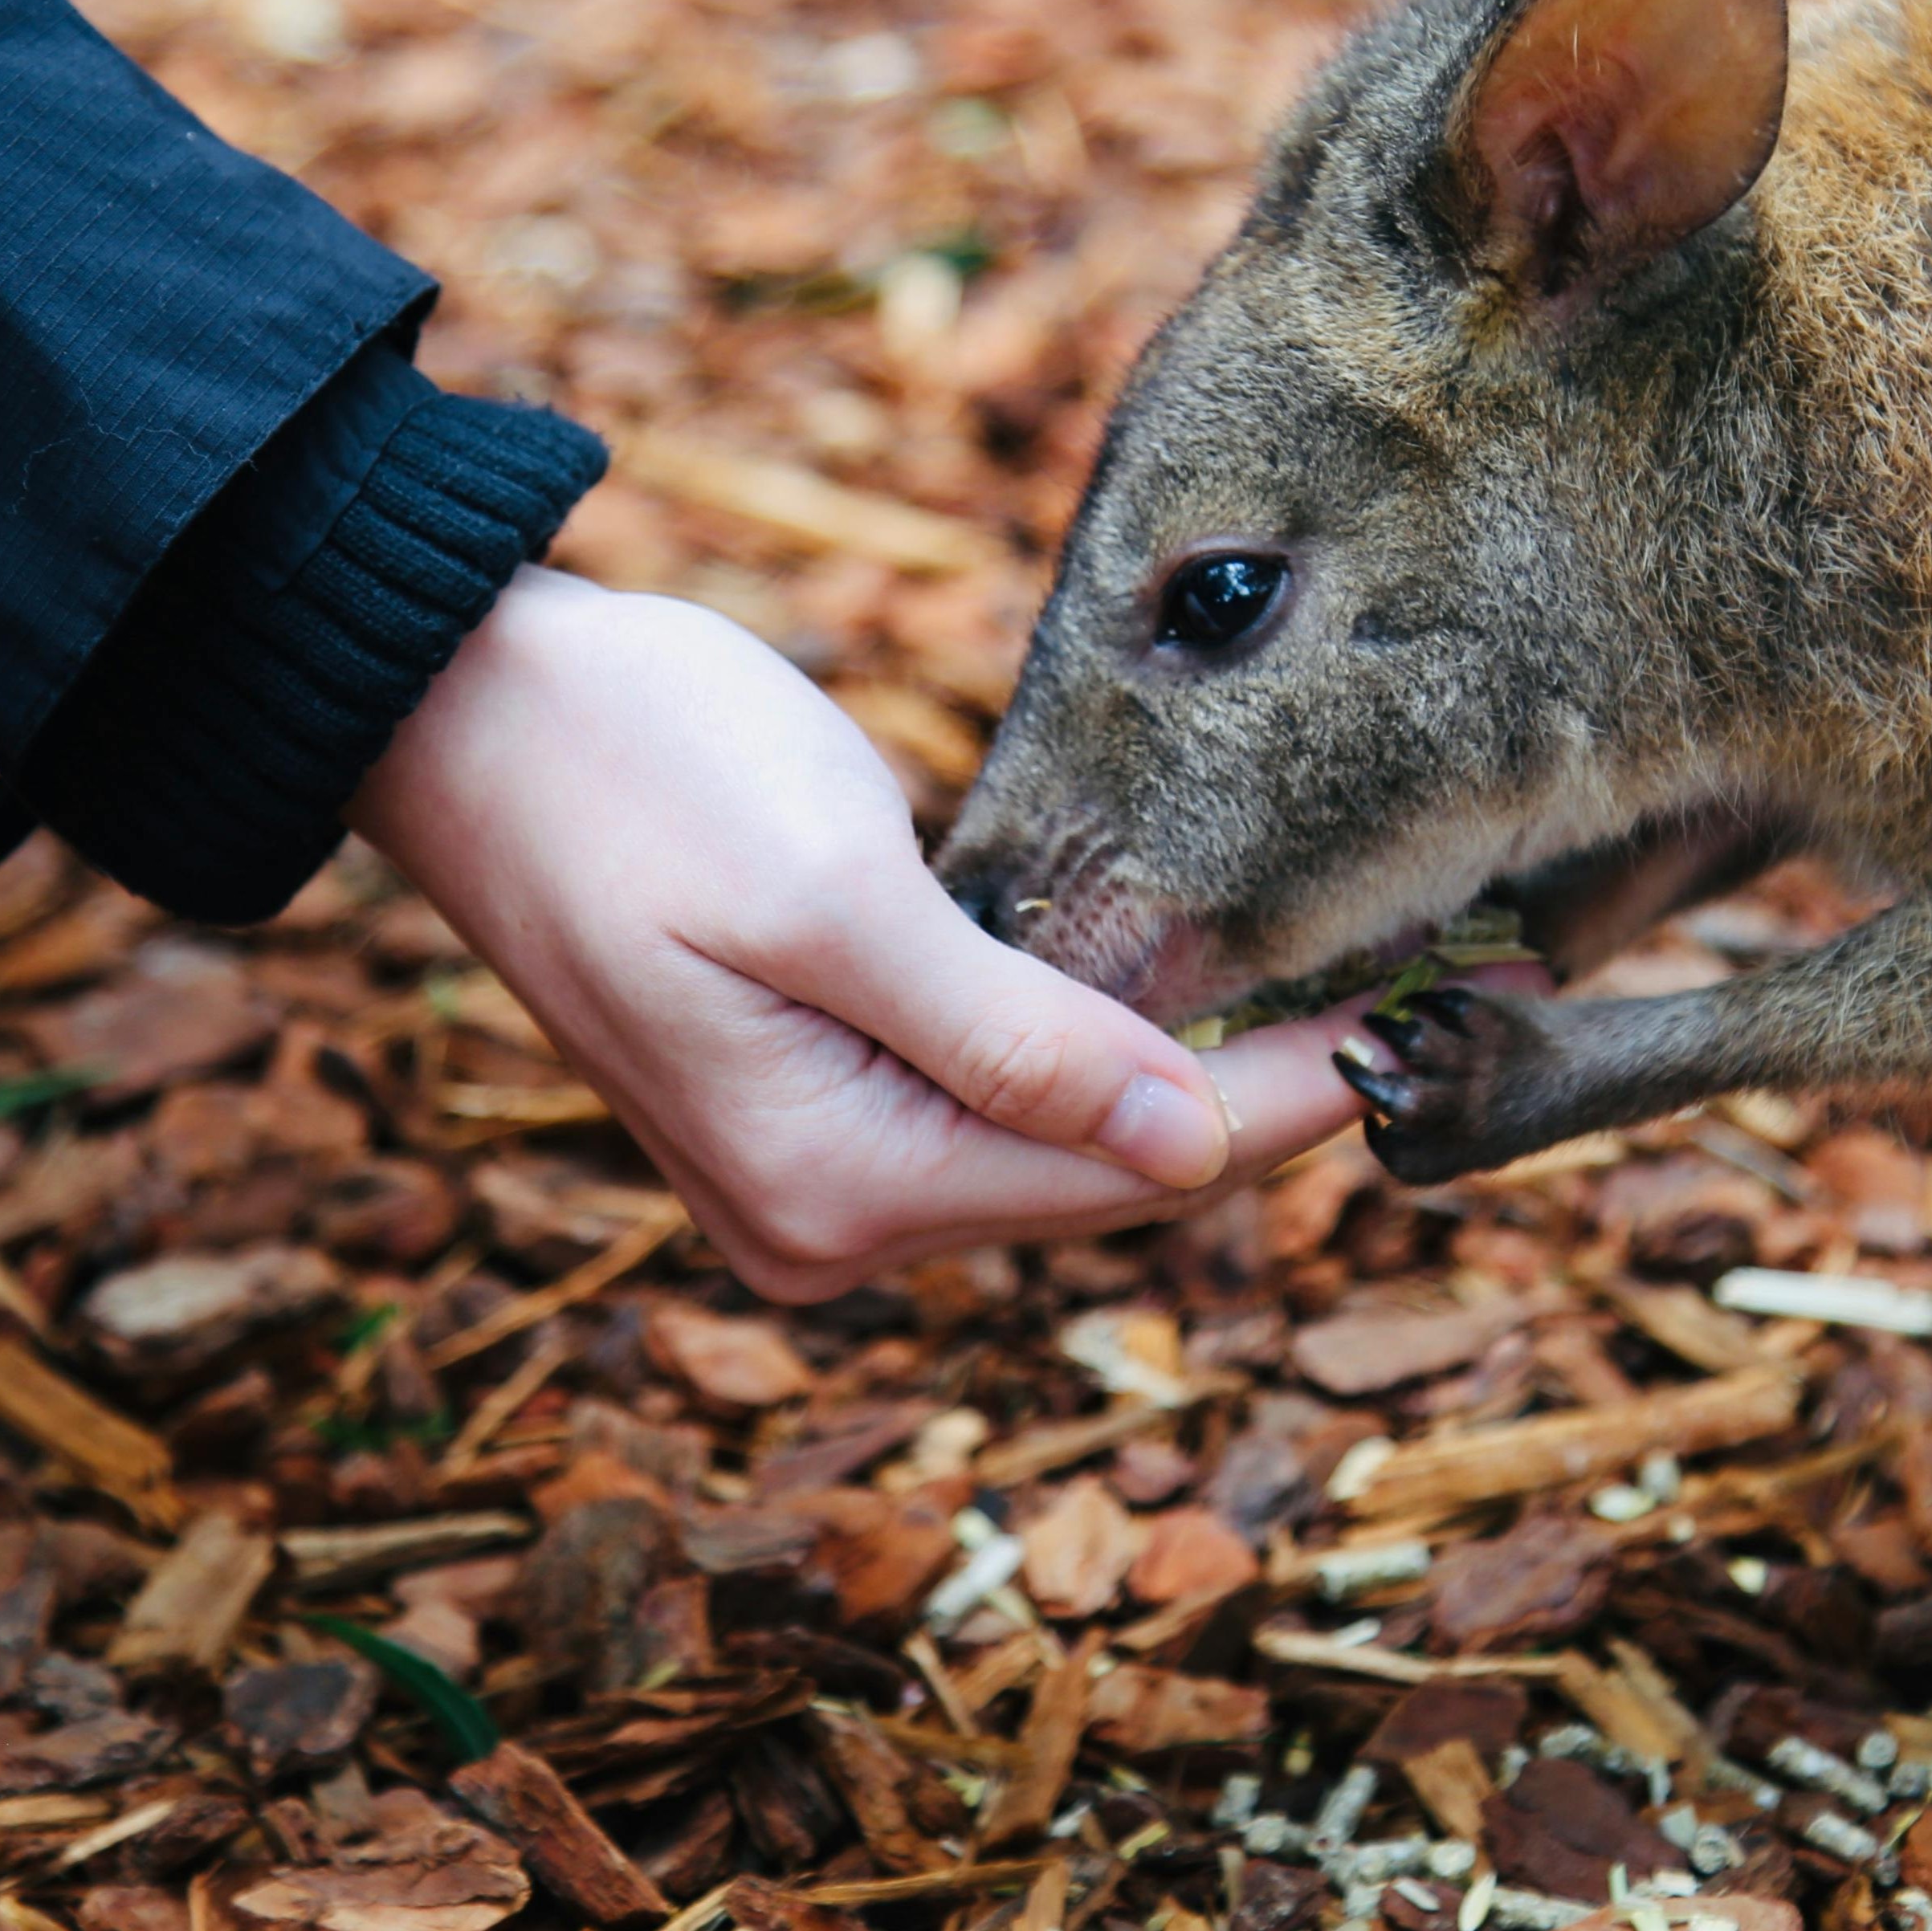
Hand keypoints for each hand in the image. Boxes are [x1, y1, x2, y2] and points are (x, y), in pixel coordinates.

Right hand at [350, 566, 1377, 1300]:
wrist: (461, 713)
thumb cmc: (635, 770)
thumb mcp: (832, 897)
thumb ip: (1012, 1043)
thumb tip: (1191, 1148)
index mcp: (834, 1183)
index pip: (1136, 1164)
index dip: (1308, 1094)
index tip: (1471, 1025)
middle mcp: (822, 1217)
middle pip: (1108, 1174)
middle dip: (1272, 1090)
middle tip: (1455, 998)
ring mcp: (809, 1166)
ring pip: (1060, 1144)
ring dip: (1195, 1074)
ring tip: (1359, 994)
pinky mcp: (807, 1093)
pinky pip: (995, 1104)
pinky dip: (1101, 1052)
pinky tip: (1188, 997)